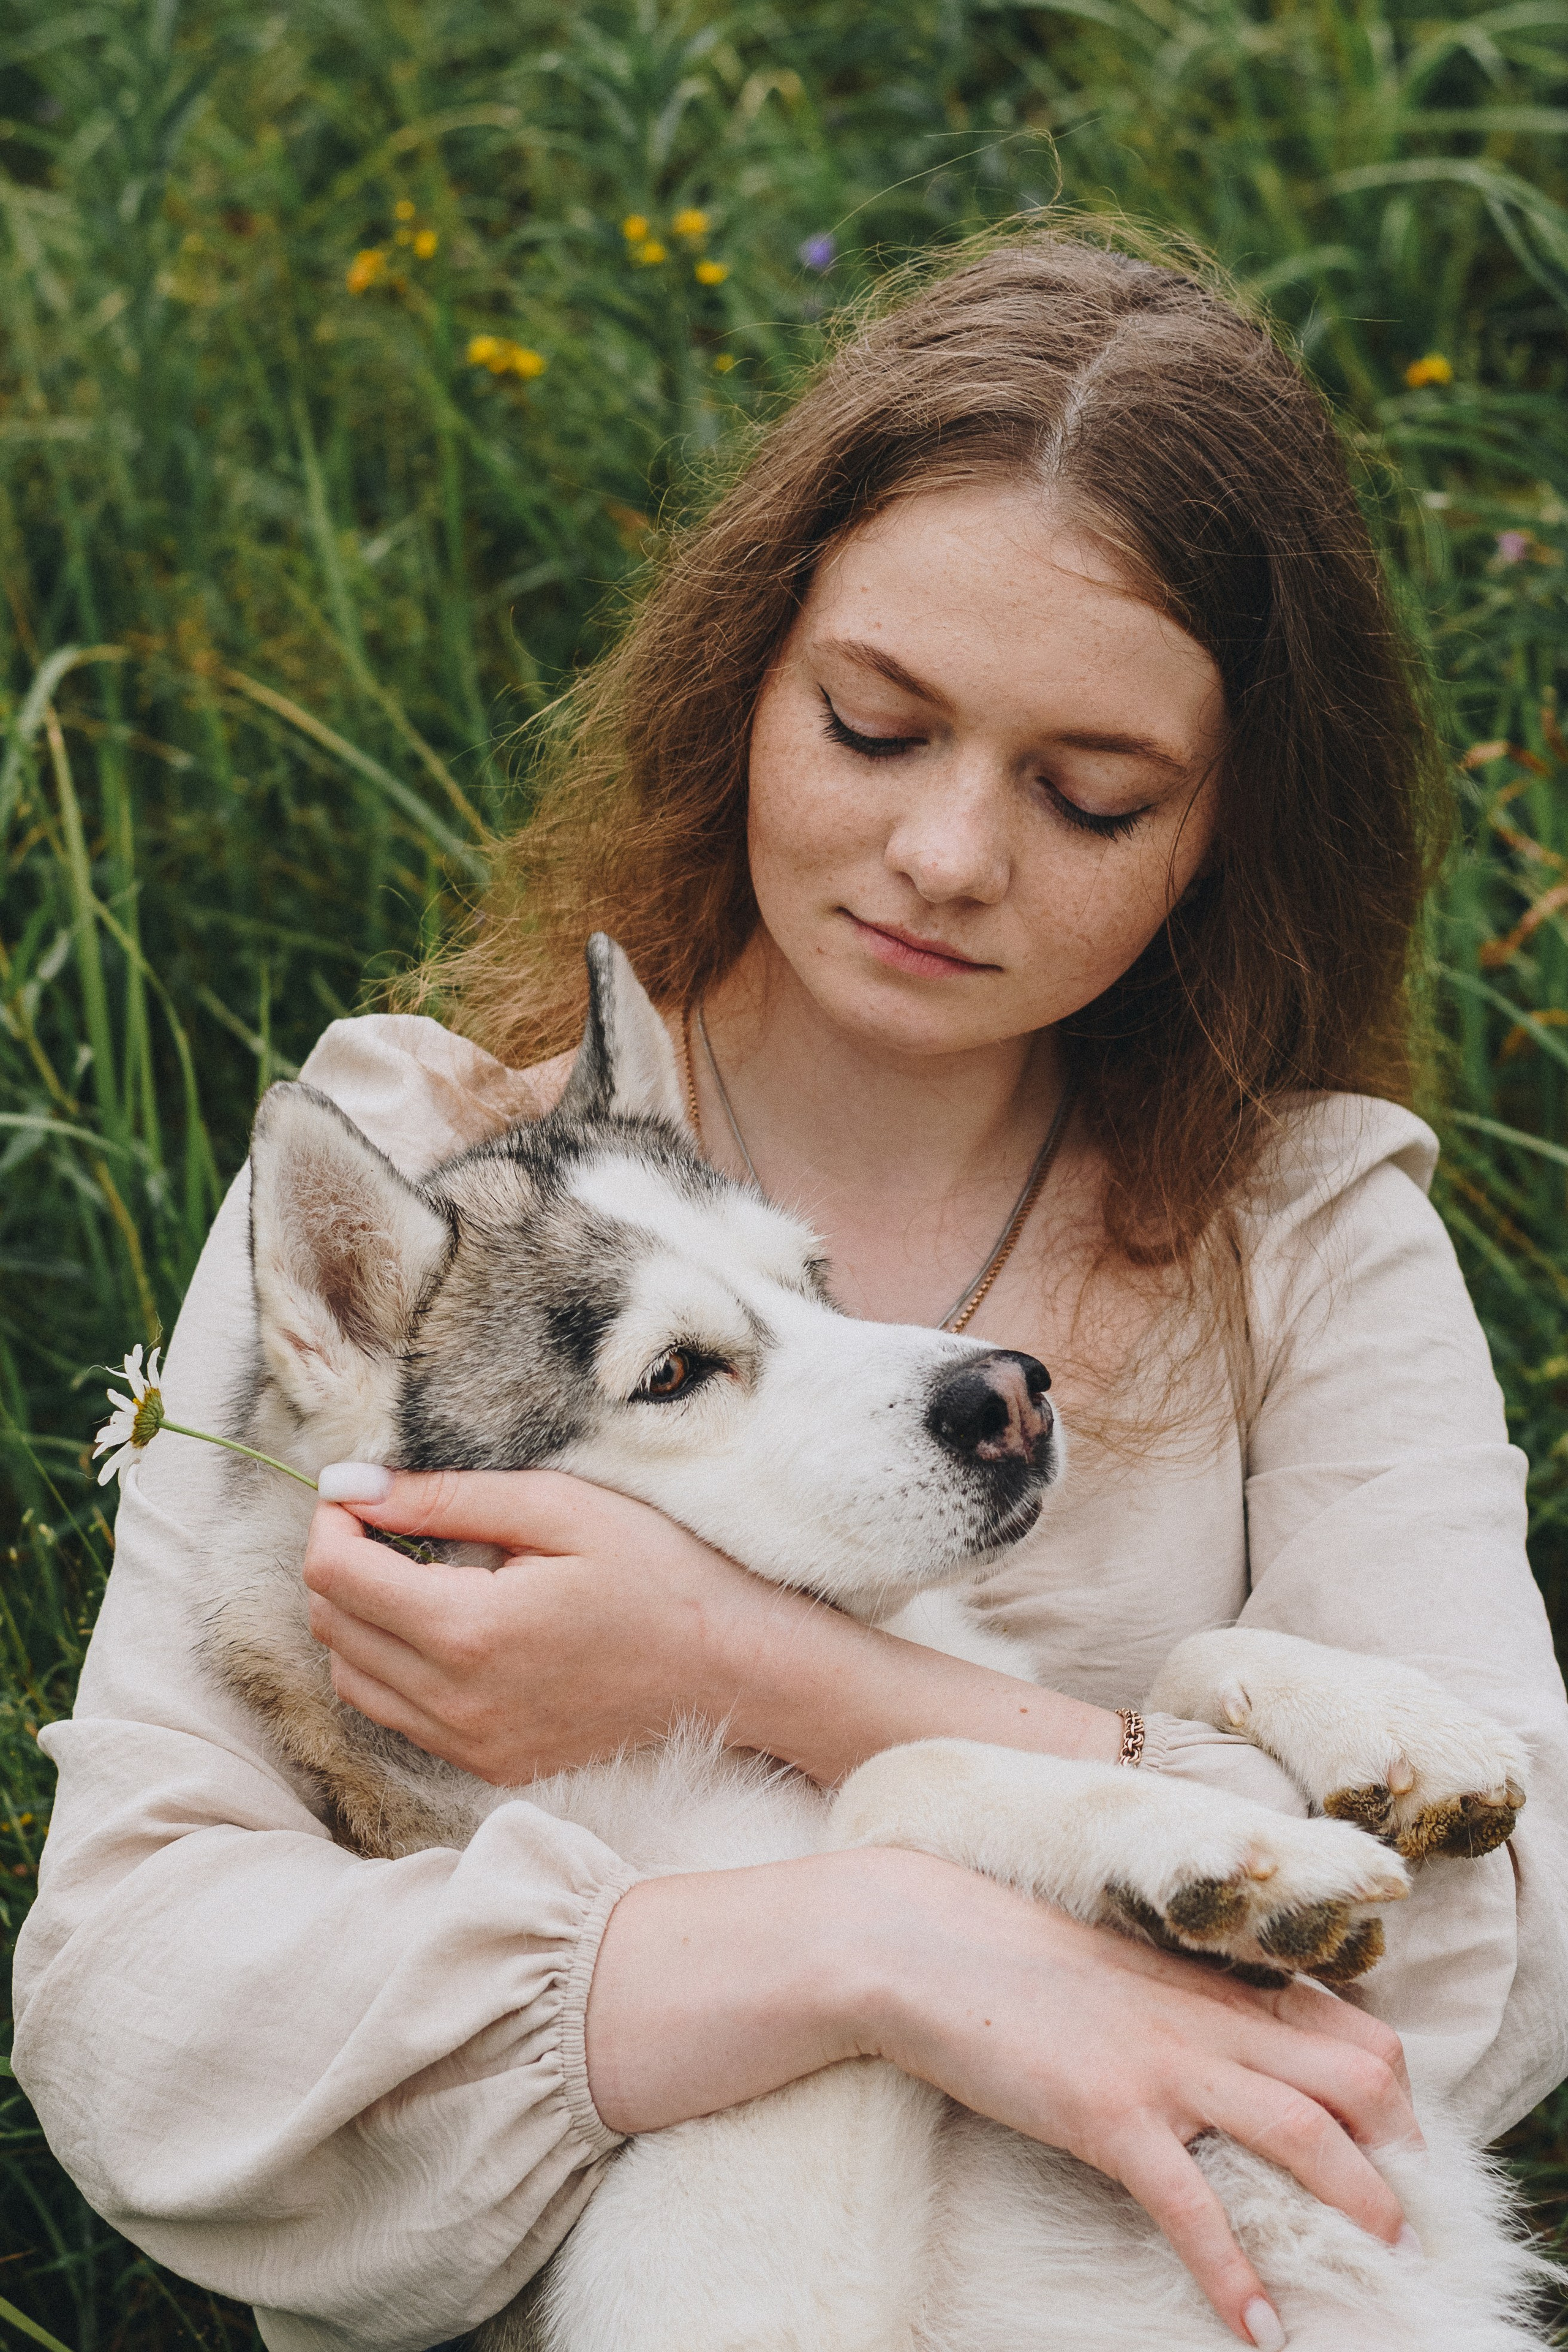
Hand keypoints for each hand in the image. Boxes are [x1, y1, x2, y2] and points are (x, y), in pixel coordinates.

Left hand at [303, 1466, 1120, 1784]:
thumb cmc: (661, 1574)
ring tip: (411, 1567)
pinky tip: (441, 1624)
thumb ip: (445, 1496)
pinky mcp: (492, 1765)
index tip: (362, 1487)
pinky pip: (399, 1717)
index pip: (335, 1575)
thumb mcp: (559, 1508)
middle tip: (384, 1517)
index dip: (333, 1519)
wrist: (737, 1671)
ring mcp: (471, 1744)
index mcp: (466, 1631)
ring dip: (357, 1619)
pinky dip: (391, 1667)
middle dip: (339, 1564)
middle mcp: (454, 1703)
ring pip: (353, 1680)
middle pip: (332, 1628)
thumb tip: (349, 1484)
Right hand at [586, 1849, 1420, 2350]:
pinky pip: (1195, 2208)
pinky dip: (1236, 2278)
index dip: (1393, 2086)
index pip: (1348, 2023)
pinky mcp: (1107, 2115)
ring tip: (1388, 2265)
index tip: (1402, 2136)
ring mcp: (1160, 2066)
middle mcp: (1205, 2019)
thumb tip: (1220, 2037)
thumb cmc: (1006, 1950)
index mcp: (1208, 1982)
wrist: (915, 1939)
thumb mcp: (1116, 1962)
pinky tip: (1260, 2332)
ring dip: (1361, 2206)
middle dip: (1403, 2149)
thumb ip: (1177, 1995)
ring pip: (1306, 2134)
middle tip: (1409, 2212)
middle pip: (1357, 2075)